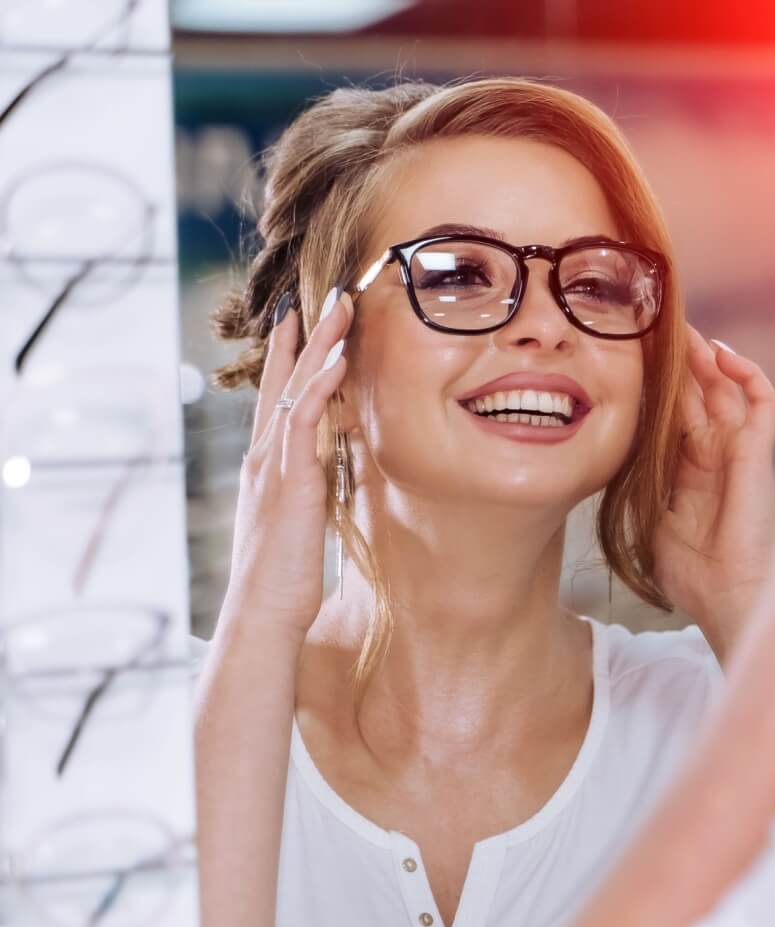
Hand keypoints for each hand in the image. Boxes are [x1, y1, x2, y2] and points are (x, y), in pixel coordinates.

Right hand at [219, 290, 351, 637]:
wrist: (263, 613)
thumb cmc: (284, 577)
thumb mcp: (301, 521)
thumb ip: (310, 488)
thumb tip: (329, 467)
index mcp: (268, 466)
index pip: (280, 399)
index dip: (293, 359)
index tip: (307, 322)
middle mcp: (265, 457)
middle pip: (284, 382)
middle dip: (306, 337)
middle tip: (327, 295)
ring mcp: (274, 465)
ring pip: (296, 390)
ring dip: (319, 346)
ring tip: (340, 308)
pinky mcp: (290, 480)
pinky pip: (304, 421)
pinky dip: (321, 386)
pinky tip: (338, 360)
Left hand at [654, 327, 774, 657]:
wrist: (729, 602)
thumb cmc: (694, 576)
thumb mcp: (652, 521)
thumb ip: (642, 486)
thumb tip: (609, 459)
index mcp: (692, 469)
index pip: (677, 412)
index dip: (660, 383)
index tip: (635, 354)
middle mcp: (719, 455)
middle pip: (702, 392)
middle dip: (681, 359)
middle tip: (658, 324)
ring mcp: (740, 453)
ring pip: (729, 389)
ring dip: (708, 357)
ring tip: (685, 327)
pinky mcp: (758, 456)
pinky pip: (762, 403)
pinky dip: (747, 375)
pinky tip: (722, 355)